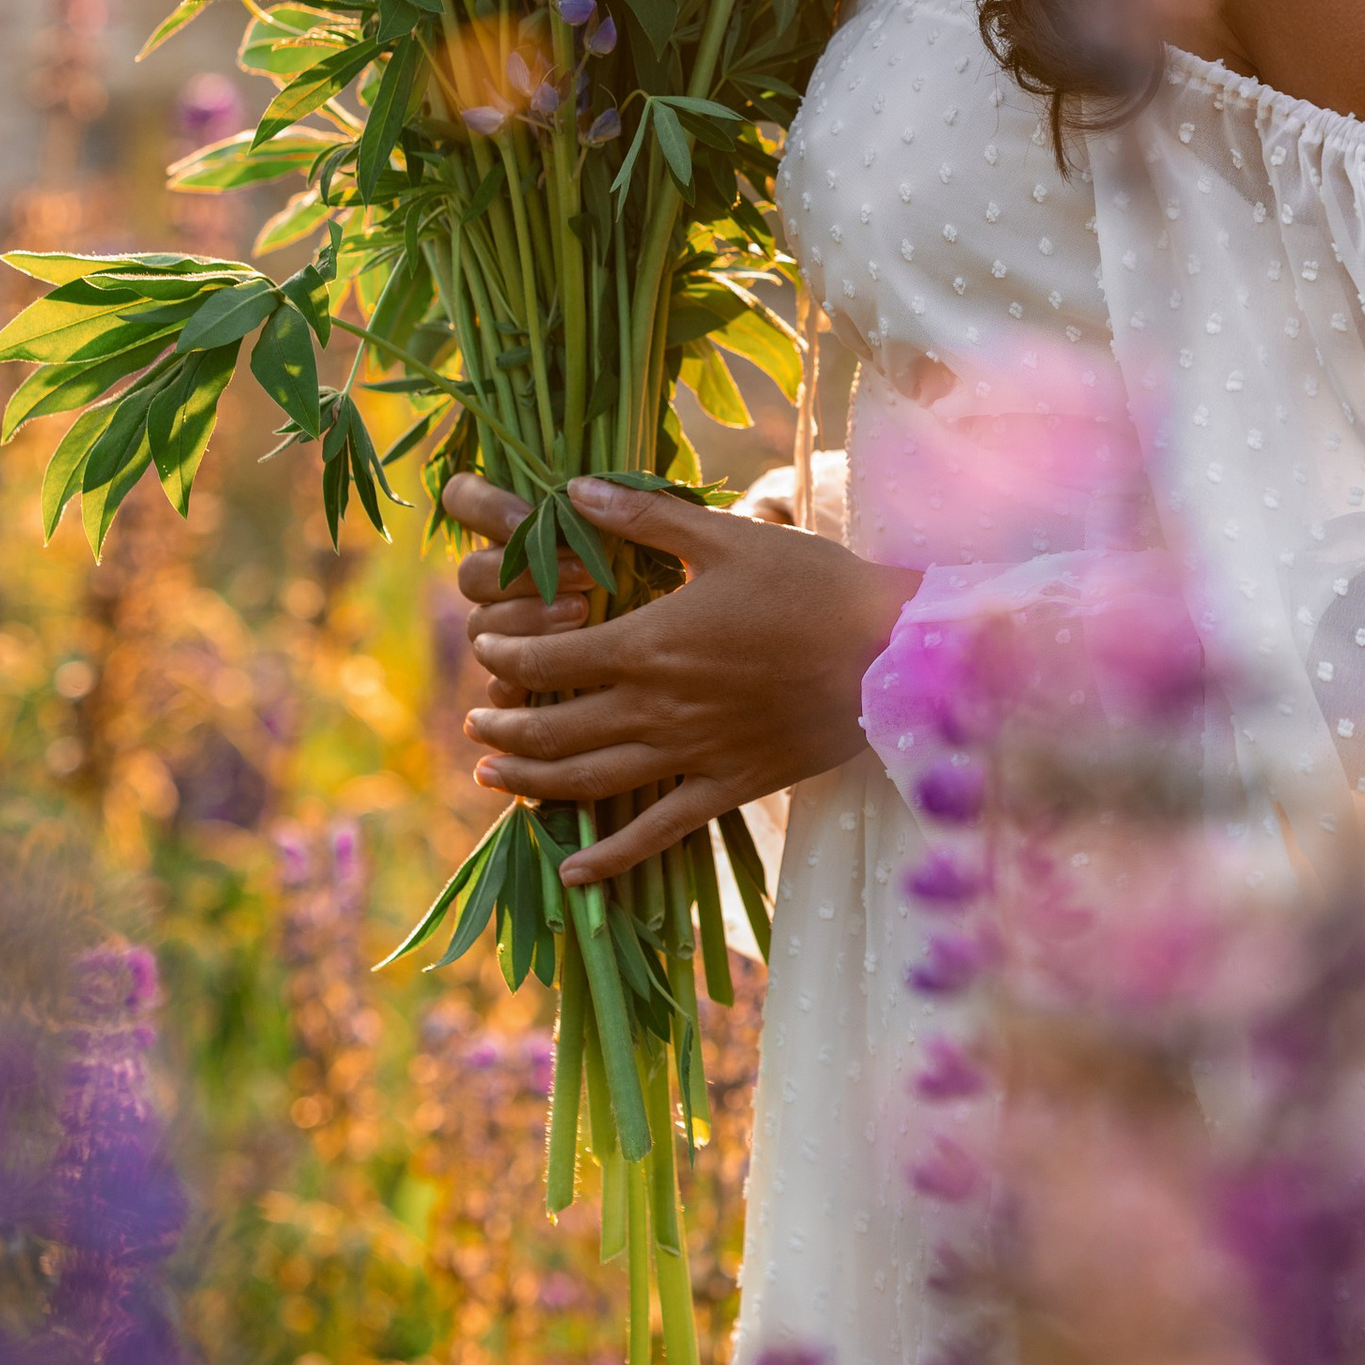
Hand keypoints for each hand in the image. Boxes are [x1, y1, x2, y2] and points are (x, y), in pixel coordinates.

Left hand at [445, 470, 915, 884]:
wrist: (889, 651)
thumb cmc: (811, 583)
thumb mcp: (726, 536)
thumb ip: (645, 519)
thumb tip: (574, 491)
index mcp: (649, 645)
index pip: (549, 659)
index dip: (506, 658)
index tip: (487, 651)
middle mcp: (657, 709)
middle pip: (554, 731)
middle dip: (503, 728)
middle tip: (475, 723)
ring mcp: (691, 756)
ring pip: (589, 783)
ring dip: (530, 784)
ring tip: (492, 777)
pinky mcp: (728, 787)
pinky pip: (657, 833)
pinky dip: (609, 857)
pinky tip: (573, 874)